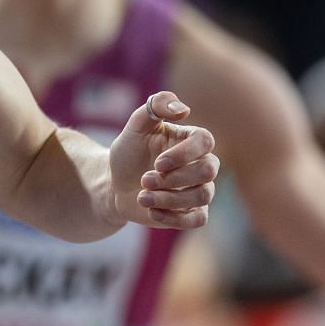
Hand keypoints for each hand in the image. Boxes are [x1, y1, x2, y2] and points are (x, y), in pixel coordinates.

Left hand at [110, 91, 217, 229]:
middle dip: (174, 178)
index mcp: (190, 139)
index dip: (184, 154)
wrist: (116, 184)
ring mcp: (199, 188)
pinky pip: (198, 219)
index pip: (205, 141)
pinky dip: (174, 218)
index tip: (157, 163)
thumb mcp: (136, 126)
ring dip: (169, 198)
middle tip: (145, 180)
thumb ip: (156, 106)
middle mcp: (201, 163)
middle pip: (209, 170)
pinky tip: (152, 211)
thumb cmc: (129, 152)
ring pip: (203, 196)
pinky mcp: (193, 211)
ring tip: (142, 196)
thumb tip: (184, 109)